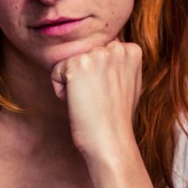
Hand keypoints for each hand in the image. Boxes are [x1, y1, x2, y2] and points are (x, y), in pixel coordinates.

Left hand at [50, 40, 142, 165]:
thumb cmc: (117, 118)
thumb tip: (107, 51)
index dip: (99, 76)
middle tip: (99, 99)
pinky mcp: (77, 64)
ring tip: (90, 100)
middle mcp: (116, 48)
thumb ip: (119, 63)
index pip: (99, 52)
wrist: (111, 140)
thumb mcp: (129, 83)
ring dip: (74, 84)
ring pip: (70, 64)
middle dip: (85, 78)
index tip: (108, 94)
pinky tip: (80, 103)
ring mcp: (97, 54)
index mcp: (132, 50)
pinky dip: (61, 92)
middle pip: (84, 56)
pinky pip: (56, 73)